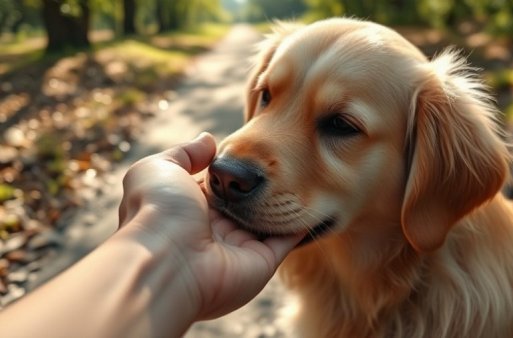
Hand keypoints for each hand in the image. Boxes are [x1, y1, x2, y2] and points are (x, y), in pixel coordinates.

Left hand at [118, 132, 304, 319]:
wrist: (166, 259)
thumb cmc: (158, 211)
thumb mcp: (159, 168)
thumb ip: (185, 153)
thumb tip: (208, 140)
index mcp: (191, 208)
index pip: (220, 187)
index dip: (235, 170)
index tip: (255, 149)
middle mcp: (216, 230)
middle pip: (247, 203)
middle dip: (264, 184)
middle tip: (286, 157)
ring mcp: (241, 248)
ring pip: (269, 220)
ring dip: (285, 201)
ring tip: (308, 170)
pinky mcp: (263, 262)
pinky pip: (287, 239)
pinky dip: (300, 221)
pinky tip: (314, 198)